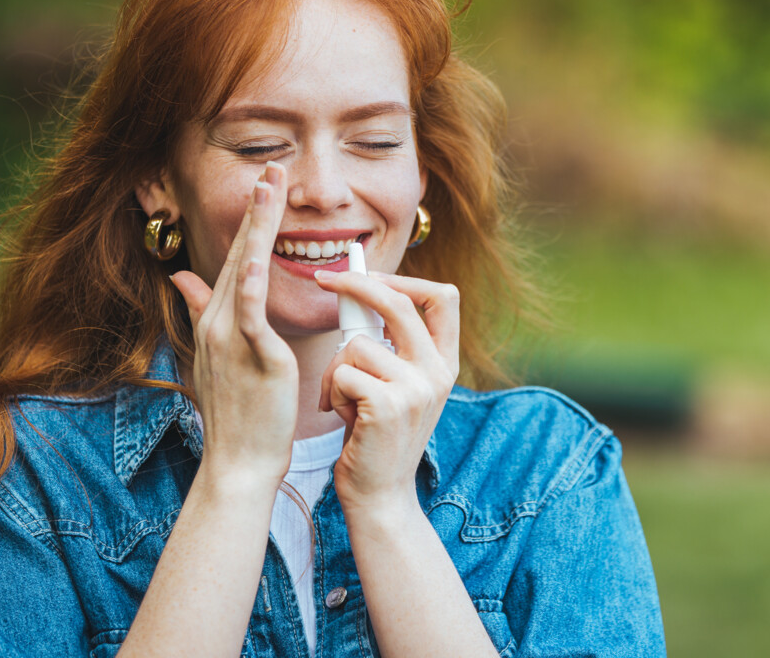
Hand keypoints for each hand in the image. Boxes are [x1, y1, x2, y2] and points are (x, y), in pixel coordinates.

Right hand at [170, 161, 297, 486]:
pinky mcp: (252, 356)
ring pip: (245, 269)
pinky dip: (250, 283)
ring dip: (257, 226)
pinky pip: (250, 312)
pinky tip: (255, 256)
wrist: (239, 460)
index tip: (265, 184)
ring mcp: (232, 337)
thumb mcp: (216, 354)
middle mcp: (218, 321)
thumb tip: (182, 275)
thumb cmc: (237, 411)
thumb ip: (200, 310)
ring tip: (270, 187)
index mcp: (215, 319)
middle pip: (238, 252)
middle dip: (256, 208)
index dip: (250, 220)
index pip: (235, 257)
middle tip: (271, 166)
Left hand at [314, 270, 458, 513]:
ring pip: (357, 343)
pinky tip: (341, 415)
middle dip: (356, 284)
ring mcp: (416, 389)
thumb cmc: (376, 435)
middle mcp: (438, 372)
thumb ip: (392, 345)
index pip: (443, 297)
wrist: (379, 495)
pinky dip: (330, 391)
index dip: (405, 279)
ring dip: (334, 368)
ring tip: (341, 399)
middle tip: (324, 279)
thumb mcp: (396, 384)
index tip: (370, 275)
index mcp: (444, 363)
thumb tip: (360, 289)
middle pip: (399, 303)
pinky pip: (342, 371)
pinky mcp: (387, 406)